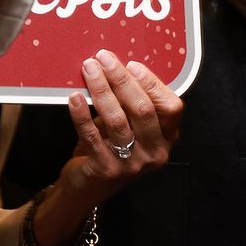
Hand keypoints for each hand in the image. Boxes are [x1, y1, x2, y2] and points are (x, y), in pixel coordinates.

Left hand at [27, 50, 181, 245]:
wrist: (88, 186)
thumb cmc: (112, 146)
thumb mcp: (131, 125)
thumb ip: (132, 101)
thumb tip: (118, 64)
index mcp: (167, 137)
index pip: (171, 107)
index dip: (152, 84)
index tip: (131, 64)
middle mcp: (155, 152)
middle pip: (143, 109)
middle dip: (121, 80)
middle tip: (103, 58)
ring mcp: (132, 164)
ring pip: (117, 120)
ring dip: (101, 90)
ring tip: (89, 70)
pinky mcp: (106, 171)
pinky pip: (92, 136)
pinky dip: (82, 114)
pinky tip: (74, 98)